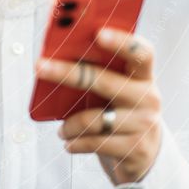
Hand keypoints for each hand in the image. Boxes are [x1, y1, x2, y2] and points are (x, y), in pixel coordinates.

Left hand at [35, 28, 161, 184]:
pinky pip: (95, 142)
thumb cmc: (120, 113)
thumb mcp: (118, 91)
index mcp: (144, 77)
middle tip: (40, 67)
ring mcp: (144, 125)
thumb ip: (100, 74)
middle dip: (67, 73)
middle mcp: (148, 98)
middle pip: (104, 81)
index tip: (98, 33)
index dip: (122, 42)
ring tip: (62, 131)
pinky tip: (69, 143)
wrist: (145, 155)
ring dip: (70, 125)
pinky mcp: (136, 150)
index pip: (141, 53)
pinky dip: (76, 143)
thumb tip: (58, 57)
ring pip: (94, 119)